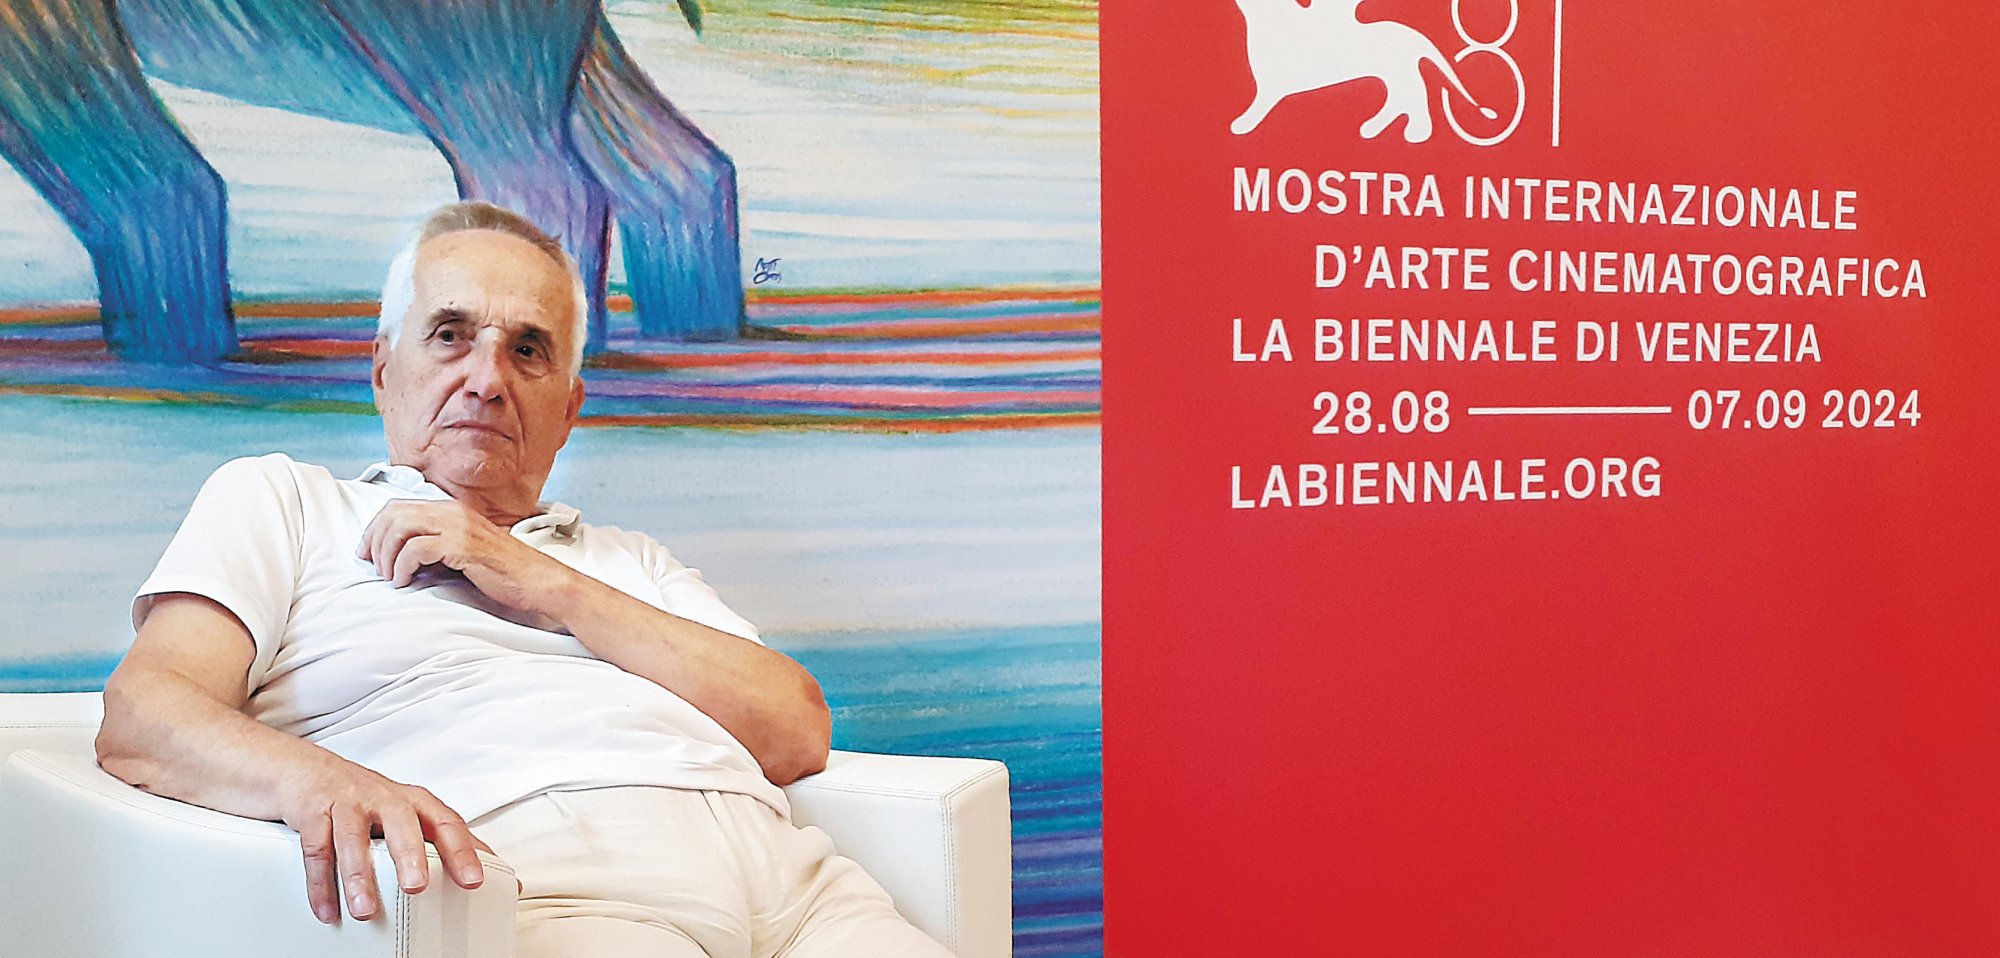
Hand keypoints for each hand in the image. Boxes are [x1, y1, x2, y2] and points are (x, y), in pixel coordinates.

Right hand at [278, 760, 490, 922]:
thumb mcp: (408, 816)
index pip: (447, 824)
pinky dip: (320, 882)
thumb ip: (445, 844)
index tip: (474, 880)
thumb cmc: (366, 800)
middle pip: (402, 824)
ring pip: (353, 838)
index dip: (463, 851)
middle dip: (410, 856)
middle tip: (416, 887)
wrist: (306, 770)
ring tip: (366, 909)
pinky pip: (316, 848)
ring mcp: (348, 803)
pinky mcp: (314, 811)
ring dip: (358, 875)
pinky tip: (327, 909)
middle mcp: (384, 798)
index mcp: (415, 802)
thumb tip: (497, 875)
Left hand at [358, 499, 574, 619]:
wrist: (539, 581)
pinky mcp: (463, 546)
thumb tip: (401, 557)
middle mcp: (453, 512)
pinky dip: (402, 567)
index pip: (398, 507)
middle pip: (393, 514)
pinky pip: (416, 549)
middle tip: (375, 568)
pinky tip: (405, 582)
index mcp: (452, 510)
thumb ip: (437, 546)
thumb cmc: (503, 573)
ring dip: (386, 556)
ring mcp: (459, 527)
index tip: (366, 554)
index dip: (374, 529)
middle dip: (374, 542)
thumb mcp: (464, 553)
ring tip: (392, 577)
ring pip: (400, 528)